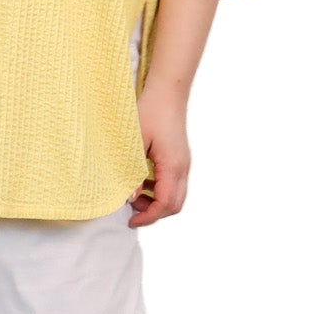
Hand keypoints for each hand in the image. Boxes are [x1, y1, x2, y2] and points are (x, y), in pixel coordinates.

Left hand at [127, 87, 189, 224]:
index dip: (148, 217)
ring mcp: (184, 163)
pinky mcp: (181, 159)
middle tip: (132, 209)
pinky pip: (175, 183)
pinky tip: (143, 180)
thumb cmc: (150, 112)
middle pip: (175, 205)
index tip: (130, 220)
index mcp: (172, 165)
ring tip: (136, 194)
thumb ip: (132, 172)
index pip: (165, 204)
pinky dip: (160, 190)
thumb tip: (130, 198)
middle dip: (154, 212)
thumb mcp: (134, 143)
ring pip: (177, 196)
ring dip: (157, 201)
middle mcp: (183, 167)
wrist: (167, 93)